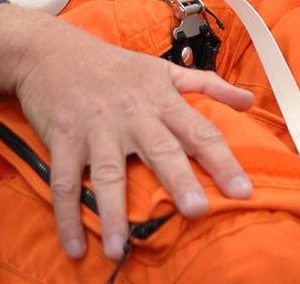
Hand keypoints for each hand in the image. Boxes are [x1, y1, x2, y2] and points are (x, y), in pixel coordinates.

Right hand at [0, 5, 253, 262]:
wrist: (50, 49)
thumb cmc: (112, 65)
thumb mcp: (160, 68)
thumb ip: (205, 84)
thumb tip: (249, 101)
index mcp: (160, 99)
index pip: (198, 130)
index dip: (222, 159)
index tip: (243, 190)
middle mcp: (132, 114)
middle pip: (160, 149)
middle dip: (179, 179)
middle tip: (197, 210)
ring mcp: (96, 127)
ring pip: (109, 172)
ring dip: (113, 212)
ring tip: (120, 250)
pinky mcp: (64, 138)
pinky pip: (64, 181)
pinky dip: (67, 215)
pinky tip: (75, 247)